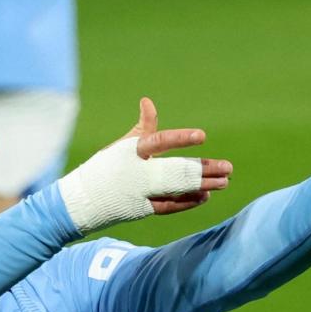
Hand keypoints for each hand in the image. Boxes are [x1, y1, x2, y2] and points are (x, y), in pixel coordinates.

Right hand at [58, 98, 231, 233]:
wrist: (82, 201)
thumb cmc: (106, 168)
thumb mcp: (121, 146)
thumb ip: (142, 127)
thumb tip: (148, 101)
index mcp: (132, 152)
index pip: (159, 142)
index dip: (180, 139)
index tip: (202, 137)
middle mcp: (138, 173)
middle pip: (176, 170)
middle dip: (204, 170)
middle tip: (228, 168)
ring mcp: (140, 193)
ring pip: (178, 189)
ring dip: (203, 186)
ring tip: (225, 182)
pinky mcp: (142, 210)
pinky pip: (169, 206)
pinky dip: (187, 202)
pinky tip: (205, 196)